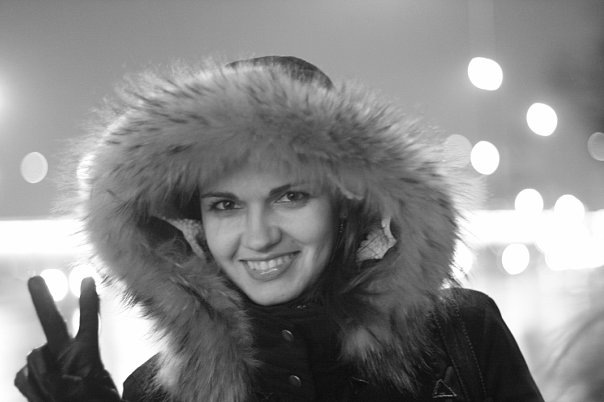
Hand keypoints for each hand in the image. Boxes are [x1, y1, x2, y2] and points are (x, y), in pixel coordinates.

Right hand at [14, 276, 120, 401]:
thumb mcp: (88, 395)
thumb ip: (62, 381)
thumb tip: (40, 368)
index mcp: (89, 354)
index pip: (90, 323)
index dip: (89, 302)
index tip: (88, 278)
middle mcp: (67, 355)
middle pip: (52, 322)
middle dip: (42, 300)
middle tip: (34, 279)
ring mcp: (48, 366)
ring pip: (34, 357)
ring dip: (43, 376)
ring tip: (58, 396)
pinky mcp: (31, 380)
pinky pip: (23, 377)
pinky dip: (33, 389)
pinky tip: (45, 398)